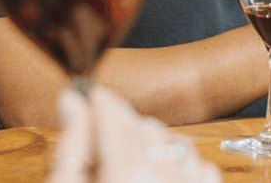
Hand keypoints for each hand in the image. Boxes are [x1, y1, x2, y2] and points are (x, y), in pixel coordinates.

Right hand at [49, 85, 220, 182]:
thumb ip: (69, 148)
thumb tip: (72, 99)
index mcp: (125, 175)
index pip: (114, 117)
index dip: (99, 101)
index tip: (88, 96)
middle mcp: (164, 180)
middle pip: (144, 127)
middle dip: (122, 126)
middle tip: (101, 141)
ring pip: (175, 142)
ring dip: (152, 143)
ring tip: (127, 162)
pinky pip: (201, 167)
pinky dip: (181, 164)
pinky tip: (159, 177)